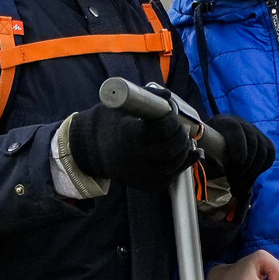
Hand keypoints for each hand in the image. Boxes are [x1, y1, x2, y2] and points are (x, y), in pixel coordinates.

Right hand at [69, 103, 198, 191]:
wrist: (89, 150)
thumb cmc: (106, 124)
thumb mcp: (120, 106)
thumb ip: (145, 97)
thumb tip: (168, 95)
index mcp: (131, 135)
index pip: (164, 128)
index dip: (172, 118)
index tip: (170, 111)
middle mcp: (136, 157)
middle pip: (172, 148)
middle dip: (181, 135)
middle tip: (180, 127)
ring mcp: (140, 174)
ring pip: (174, 165)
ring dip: (184, 151)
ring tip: (184, 139)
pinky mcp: (144, 184)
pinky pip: (169, 178)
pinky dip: (181, 166)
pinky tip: (190, 154)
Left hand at [204, 114, 275, 205]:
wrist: (217, 139)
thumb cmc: (208, 149)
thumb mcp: (205, 153)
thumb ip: (210, 163)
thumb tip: (220, 183)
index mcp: (224, 123)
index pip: (236, 129)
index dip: (239, 145)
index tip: (237, 160)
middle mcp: (243, 124)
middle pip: (253, 143)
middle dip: (245, 165)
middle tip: (232, 180)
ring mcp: (256, 132)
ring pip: (264, 151)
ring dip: (253, 171)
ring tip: (238, 182)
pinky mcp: (265, 141)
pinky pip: (270, 155)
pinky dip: (262, 168)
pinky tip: (249, 177)